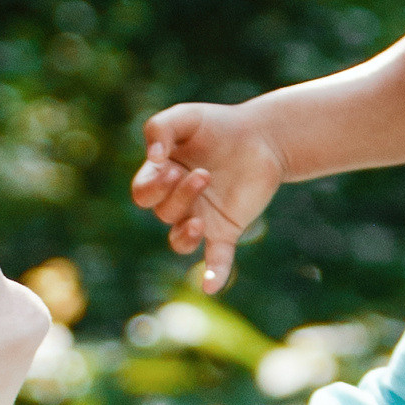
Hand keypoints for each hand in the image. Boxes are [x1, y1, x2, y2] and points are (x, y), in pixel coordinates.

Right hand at [132, 102, 287, 294]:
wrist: (262, 136)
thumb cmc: (219, 125)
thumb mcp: (186, 117)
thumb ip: (159, 127)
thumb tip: (154, 159)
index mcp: (161, 177)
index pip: (142, 193)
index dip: (153, 186)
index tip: (172, 166)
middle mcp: (178, 202)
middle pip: (162, 213)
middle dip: (179, 197)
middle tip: (204, 175)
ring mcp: (201, 218)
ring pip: (179, 240)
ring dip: (185, 233)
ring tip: (201, 220)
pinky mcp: (227, 231)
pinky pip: (215, 260)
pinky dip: (213, 274)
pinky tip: (211, 287)